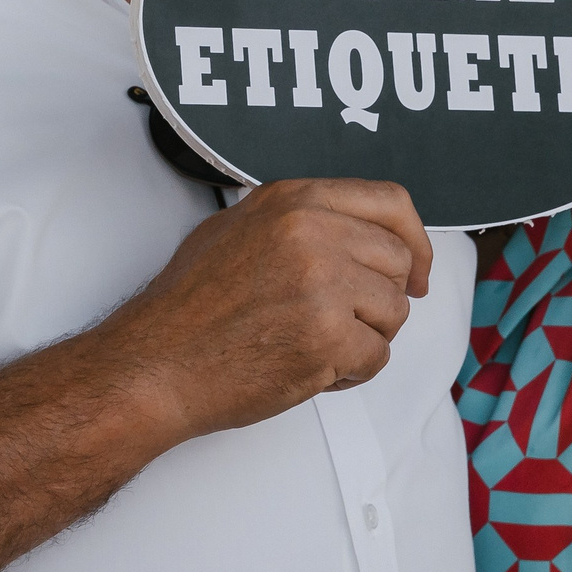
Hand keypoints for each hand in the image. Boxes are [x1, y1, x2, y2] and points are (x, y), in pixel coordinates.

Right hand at [105, 178, 434, 439]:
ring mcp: (321, 282)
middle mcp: (311, 230)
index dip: (414, 241)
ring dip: (365, 337)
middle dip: (380, 298)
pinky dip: (352, 372)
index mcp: (293, 199)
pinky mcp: (327, 336)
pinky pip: (377, 356)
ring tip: (315, 345)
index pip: (390, 203)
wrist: (157, 364)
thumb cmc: (188, 307)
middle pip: (397, 261)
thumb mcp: (236, 228)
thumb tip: (349, 229)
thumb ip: (296, 219)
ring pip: (394, 311)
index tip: (414, 270)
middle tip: (345, 320)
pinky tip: (311, 368)